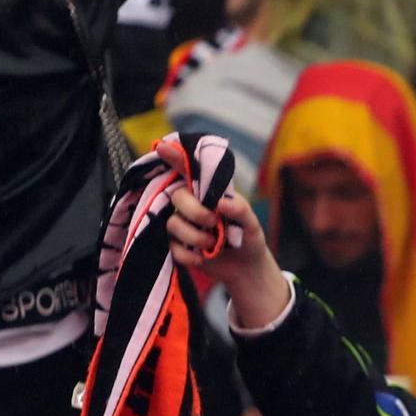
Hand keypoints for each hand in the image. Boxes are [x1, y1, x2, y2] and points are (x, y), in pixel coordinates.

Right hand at [161, 145, 289, 329]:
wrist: (245, 268)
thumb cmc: (248, 238)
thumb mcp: (252, 224)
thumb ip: (241, 211)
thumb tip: (222, 204)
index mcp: (207, 192)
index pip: (188, 170)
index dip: (175, 157)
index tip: (163, 147)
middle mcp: (190, 204)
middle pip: (177, 196)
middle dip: (195, 211)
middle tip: (213, 223)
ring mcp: (181, 224)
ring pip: (172, 223)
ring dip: (195, 237)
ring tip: (213, 245)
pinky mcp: (176, 245)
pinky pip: (172, 247)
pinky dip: (188, 255)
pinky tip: (201, 259)